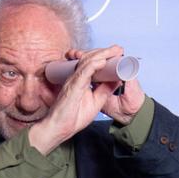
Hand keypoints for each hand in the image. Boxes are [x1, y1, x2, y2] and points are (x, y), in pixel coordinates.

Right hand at [28, 45, 145, 153]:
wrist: (59, 129)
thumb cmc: (73, 118)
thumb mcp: (96, 102)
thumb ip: (105, 90)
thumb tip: (117, 79)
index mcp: (81, 80)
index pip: (93, 64)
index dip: (104, 56)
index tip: (117, 53)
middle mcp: (77, 78)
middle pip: (91, 59)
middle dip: (105, 52)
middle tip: (118, 48)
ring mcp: (74, 80)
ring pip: (88, 62)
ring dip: (102, 54)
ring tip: (114, 51)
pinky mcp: (72, 86)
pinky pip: (84, 72)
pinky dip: (93, 65)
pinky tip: (103, 61)